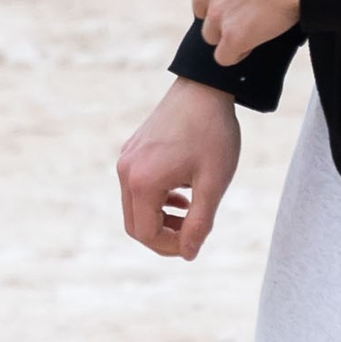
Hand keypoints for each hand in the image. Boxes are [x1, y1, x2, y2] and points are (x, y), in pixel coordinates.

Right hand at [118, 78, 242, 259]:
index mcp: (143, 181)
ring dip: (160, 218)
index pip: (147, 234)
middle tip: (193, 233)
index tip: (197, 242)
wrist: (203, 87)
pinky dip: (157, 199)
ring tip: (192, 212)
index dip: (172, 247)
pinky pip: (136, 186)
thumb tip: (188, 254)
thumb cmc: (212, 134)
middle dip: (163, 236)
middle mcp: (127, 170)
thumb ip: (200, 224)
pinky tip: (183, 193)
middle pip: (135, 224)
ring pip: (135, 206)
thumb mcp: (213, 183)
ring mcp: (127, 158)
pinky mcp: (133, 148)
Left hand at [191, 0, 306, 63]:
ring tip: (249, 33)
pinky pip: (224, 55)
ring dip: (227, 34)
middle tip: (243, 12)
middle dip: (220, 11)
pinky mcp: (233, 36)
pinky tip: (249, 48)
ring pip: (211, 33)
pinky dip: (236, 54)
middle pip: (202, 8)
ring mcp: (218, 12)